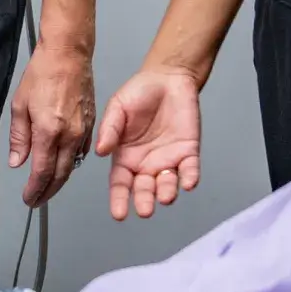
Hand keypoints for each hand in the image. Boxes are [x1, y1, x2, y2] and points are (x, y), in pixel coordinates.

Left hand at [9, 40, 94, 206]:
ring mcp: (83, 129)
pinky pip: (82, 150)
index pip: (42, 172)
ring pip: (72, 165)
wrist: (68, 53)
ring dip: (60, 180)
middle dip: (47, 192)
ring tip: (48, 186)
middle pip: (60, 175)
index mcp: (49, 131)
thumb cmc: (43, 72)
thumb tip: (18, 160)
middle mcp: (69, 134)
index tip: (28, 198)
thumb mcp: (20, 104)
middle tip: (36, 199)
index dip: (34, 190)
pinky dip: (72, 162)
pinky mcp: (91, 123)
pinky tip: (64, 163)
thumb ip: (19, 137)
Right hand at [96, 66, 201, 220]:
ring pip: (167, 183)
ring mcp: (168, 159)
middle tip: (145, 210)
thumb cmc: (139, 93)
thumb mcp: (118, 107)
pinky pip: (190, 169)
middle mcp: (146, 164)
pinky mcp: (188, 151)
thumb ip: (110, 129)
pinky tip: (188, 182)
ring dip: (167, 192)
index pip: (120, 184)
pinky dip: (190, 177)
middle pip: (144, 189)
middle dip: (145, 201)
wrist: (167, 77)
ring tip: (165, 196)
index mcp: (126, 157)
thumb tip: (101, 151)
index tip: (119, 214)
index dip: (119, 199)